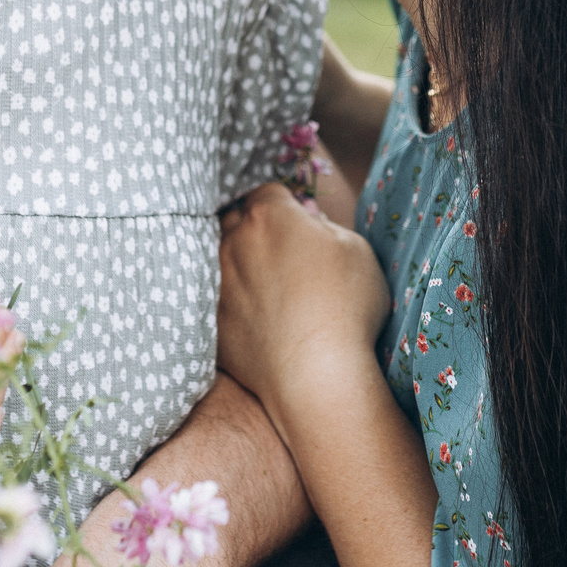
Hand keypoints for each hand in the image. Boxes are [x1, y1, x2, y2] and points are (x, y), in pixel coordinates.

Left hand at [217, 184, 391, 416]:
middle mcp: (234, 242)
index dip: (283, 205)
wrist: (316, 374)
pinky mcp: (211, 320)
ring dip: (237, 262)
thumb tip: (306, 223)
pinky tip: (252, 317)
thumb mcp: (355, 249)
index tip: (297, 223)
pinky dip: (229, 302)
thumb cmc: (346, 306)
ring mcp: (217, 282)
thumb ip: (325, 226)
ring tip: (262, 282)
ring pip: (218, 257)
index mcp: (270, 216)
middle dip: (253, 227)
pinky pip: (213, 299)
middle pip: (235, 219)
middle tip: (278, 249)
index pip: (267, 192)